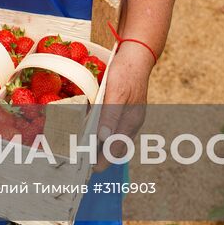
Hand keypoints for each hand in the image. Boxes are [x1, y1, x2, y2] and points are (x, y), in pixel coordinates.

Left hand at [93, 42, 153, 171]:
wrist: (137, 55)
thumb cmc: (126, 72)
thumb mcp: (116, 92)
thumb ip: (111, 115)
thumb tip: (103, 137)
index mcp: (131, 121)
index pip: (116, 148)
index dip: (103, 160)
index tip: (91, 168)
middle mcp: (132, 122)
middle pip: (118, 148)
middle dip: (103, 157)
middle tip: (86, 164)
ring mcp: (131, 117)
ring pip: (118, 139)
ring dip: (105, 148)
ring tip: (89, 153)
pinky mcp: (127, 110)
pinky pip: (117, 129)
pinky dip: (107, 136)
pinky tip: (97, 135)